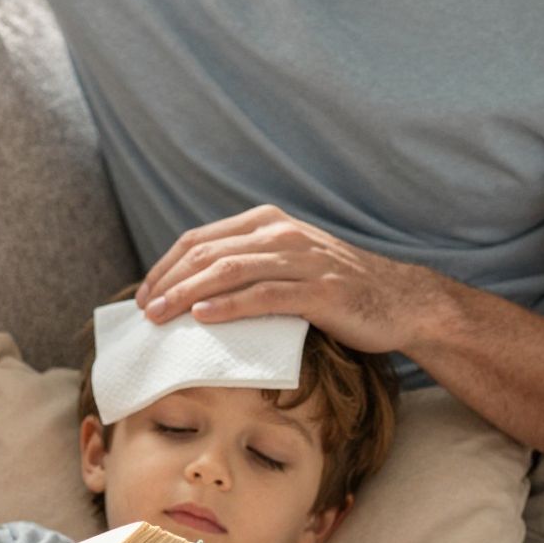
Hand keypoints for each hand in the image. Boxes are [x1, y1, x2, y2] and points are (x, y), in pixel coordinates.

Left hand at [136, 204, 441, 353]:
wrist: (399, 301)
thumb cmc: (335, 290)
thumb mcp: (286, 266)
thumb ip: (246, 268)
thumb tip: (191, 295)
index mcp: (267, 223)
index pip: (200, 240)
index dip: (166, 267)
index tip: (144, 295)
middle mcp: (281, 235)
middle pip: (208, 254)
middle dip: (169, 282)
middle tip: (144, 311)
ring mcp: (301, 261)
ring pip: (229, 271)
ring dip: (188, 294)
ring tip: (162, 316)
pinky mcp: (319, 292)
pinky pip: (265, 296)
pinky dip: (230, 306)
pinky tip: (203, 318)